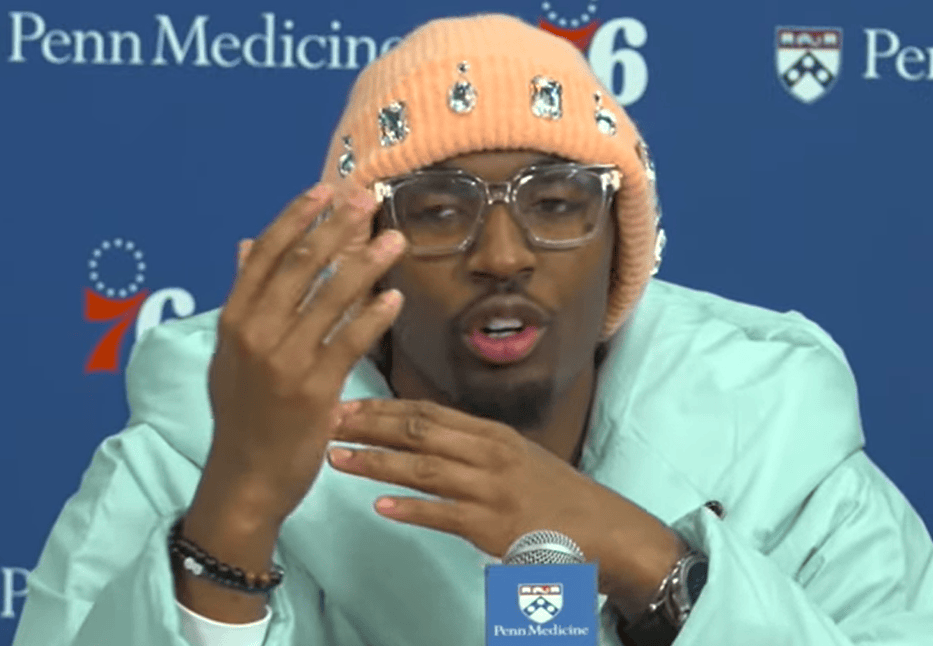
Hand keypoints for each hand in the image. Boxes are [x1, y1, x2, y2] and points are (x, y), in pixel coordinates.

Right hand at [206, 183, 406, 524]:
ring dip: (366, 265)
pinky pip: (349, 342)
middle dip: (336, 228)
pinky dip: (373, 316)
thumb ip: (243, 297)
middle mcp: (254, 334)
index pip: (266, 255)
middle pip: (300, 266)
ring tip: (394, 240)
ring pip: (330, 299)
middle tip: (367, 200)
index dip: (296, 217)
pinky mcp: (314, 389)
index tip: (325, 189)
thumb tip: (247, 244)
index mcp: (233, 320)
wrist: (246, 477)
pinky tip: (394, 296)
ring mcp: (283, 361)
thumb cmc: (242, 413)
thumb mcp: (230, 353)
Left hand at [327, 398, 684, 613]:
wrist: (605, 530)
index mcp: (491, 433)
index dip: (383, 406)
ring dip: (375, 462)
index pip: (427, 411)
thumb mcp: (515, 456)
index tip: (346, 403)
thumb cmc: (555, 495)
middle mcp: (489, 453)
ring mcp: (491, 489)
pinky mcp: (493, 526)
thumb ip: (471, 446)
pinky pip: (444, 515)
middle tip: (327, 420)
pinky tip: (380, 507)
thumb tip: (422, 436)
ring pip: (423, 469)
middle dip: (369, 424)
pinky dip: (411, 510)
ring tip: (336, 458)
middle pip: (419, 431)